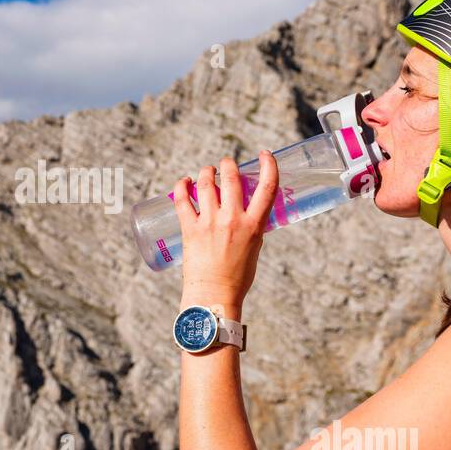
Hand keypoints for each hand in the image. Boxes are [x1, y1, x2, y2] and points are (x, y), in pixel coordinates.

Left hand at [173, 150, 278, 312]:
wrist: (214, 295)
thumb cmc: (237, 277)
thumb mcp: (254, 248)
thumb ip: (251, 227)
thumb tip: (246, 212)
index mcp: (254, 225)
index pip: (267, 187)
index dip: (268, 165)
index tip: (264, 154)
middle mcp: (233, 219)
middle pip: (231, 178)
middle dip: (228, 165)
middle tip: (226, 164)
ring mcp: (210, 222)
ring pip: (206, 183)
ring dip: (207, 172)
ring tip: (207, 171)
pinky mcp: (190, 229)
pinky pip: (182, 199)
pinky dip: (182, 185)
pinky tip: (185, 181)